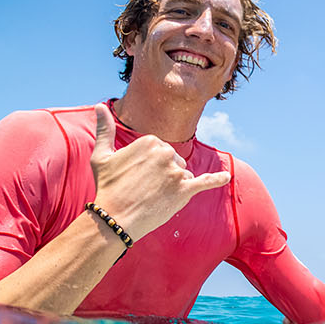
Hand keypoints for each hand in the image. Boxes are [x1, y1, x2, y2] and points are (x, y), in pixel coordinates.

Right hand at [88, 103, 230, 240]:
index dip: (151, 168)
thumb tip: (98, 106)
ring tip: (154, 197)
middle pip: (175, 163)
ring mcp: (177, 171)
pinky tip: (226, 178)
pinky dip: (216, 180)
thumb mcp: (102, 155)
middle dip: (164, 176)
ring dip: (173, 187)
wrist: (114, 217)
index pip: (161, 152)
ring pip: (183, 176)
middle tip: (144, 190)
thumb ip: (104, 129)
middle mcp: (166, 152)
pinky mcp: (185, 190)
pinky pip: (205, 182)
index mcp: (150, 141)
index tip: (137, 178)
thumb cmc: (107, 187)